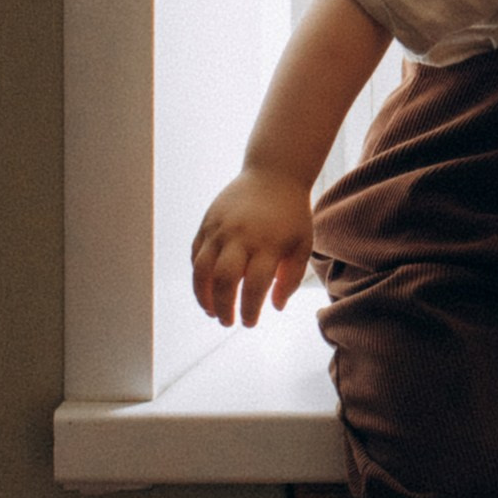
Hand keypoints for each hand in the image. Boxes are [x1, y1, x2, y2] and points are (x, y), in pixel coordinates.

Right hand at [192, 168, 315, 326]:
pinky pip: (195, 254)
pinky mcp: (207, 223)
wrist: (274, 174)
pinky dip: (198, 275)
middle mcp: (240, 237)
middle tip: (227, 322)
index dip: (249, 310)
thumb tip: (276, 307)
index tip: (249, 323)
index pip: (254, 287)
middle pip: (224, 280)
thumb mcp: (302, 244)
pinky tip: (206, 287)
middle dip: (223, 307)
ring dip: (203, 296)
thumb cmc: (291, 215)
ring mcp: (220, 229)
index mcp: (267, 244)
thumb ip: (290, 277)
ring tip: (211, 311)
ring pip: (201, 269)